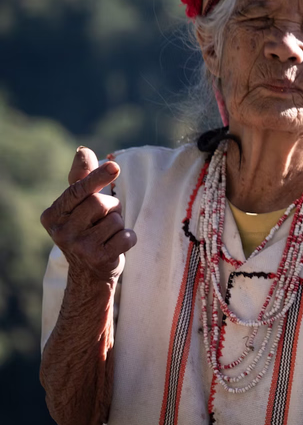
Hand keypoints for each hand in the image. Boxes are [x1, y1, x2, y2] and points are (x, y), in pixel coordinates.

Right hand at [40, 147, 136, 281]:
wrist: (89, 273)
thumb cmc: (87, 231)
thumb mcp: (80, 206)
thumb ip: (82, 179)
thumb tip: (82, 150)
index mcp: (53, 215)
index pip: (77, 191)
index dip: (97, 178)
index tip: (114, 166)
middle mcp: (60, 231)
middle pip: (100, 202)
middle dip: (112, 207)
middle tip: (106, 219)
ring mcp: (78, 247)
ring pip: (116, 219)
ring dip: (120, 224)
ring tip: (108, 235)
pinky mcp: (98, 259)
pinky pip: (127, 236)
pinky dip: (129, 238)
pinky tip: (116, 247)